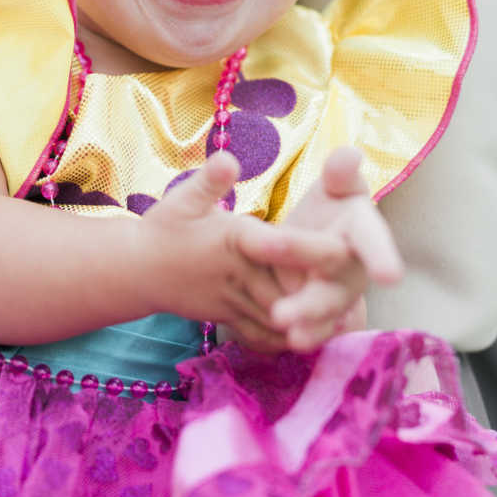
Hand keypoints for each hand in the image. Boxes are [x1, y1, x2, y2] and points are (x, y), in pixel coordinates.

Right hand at [142, 151, 348, 351]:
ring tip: (345, 318)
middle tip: (357, 291)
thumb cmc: (165, 229)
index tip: (340, 249)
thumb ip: (209, 181)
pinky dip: (287, 339)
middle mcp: (234, 273)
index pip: (272, 244)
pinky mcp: (229, 319)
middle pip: (283, 287)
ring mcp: (231, 301)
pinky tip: (312, 337)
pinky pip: (261, 334)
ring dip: (308, 320)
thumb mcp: (183, 199)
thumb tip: (229, 158)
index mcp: (230, 239)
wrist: (138, 272)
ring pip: (276, 316)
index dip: (305, 249)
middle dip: (317, 293)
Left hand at [270, 147, 402, 350]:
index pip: (373, 242)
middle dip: (313, 300)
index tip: (390, 276)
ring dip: (306, 324)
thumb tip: (348, 154)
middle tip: (283, 312)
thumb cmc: (332, 205)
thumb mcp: (335, 183)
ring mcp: (339, 294)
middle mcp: (356, 267)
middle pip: (338, 284)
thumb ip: (340, 172)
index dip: (382, 257)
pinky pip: (315, 329)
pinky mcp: (321, 314)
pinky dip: (302, 335)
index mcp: (363, 231)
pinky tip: (281, 345)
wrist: (318, 233)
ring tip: (283, 334)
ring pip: (325, 312)